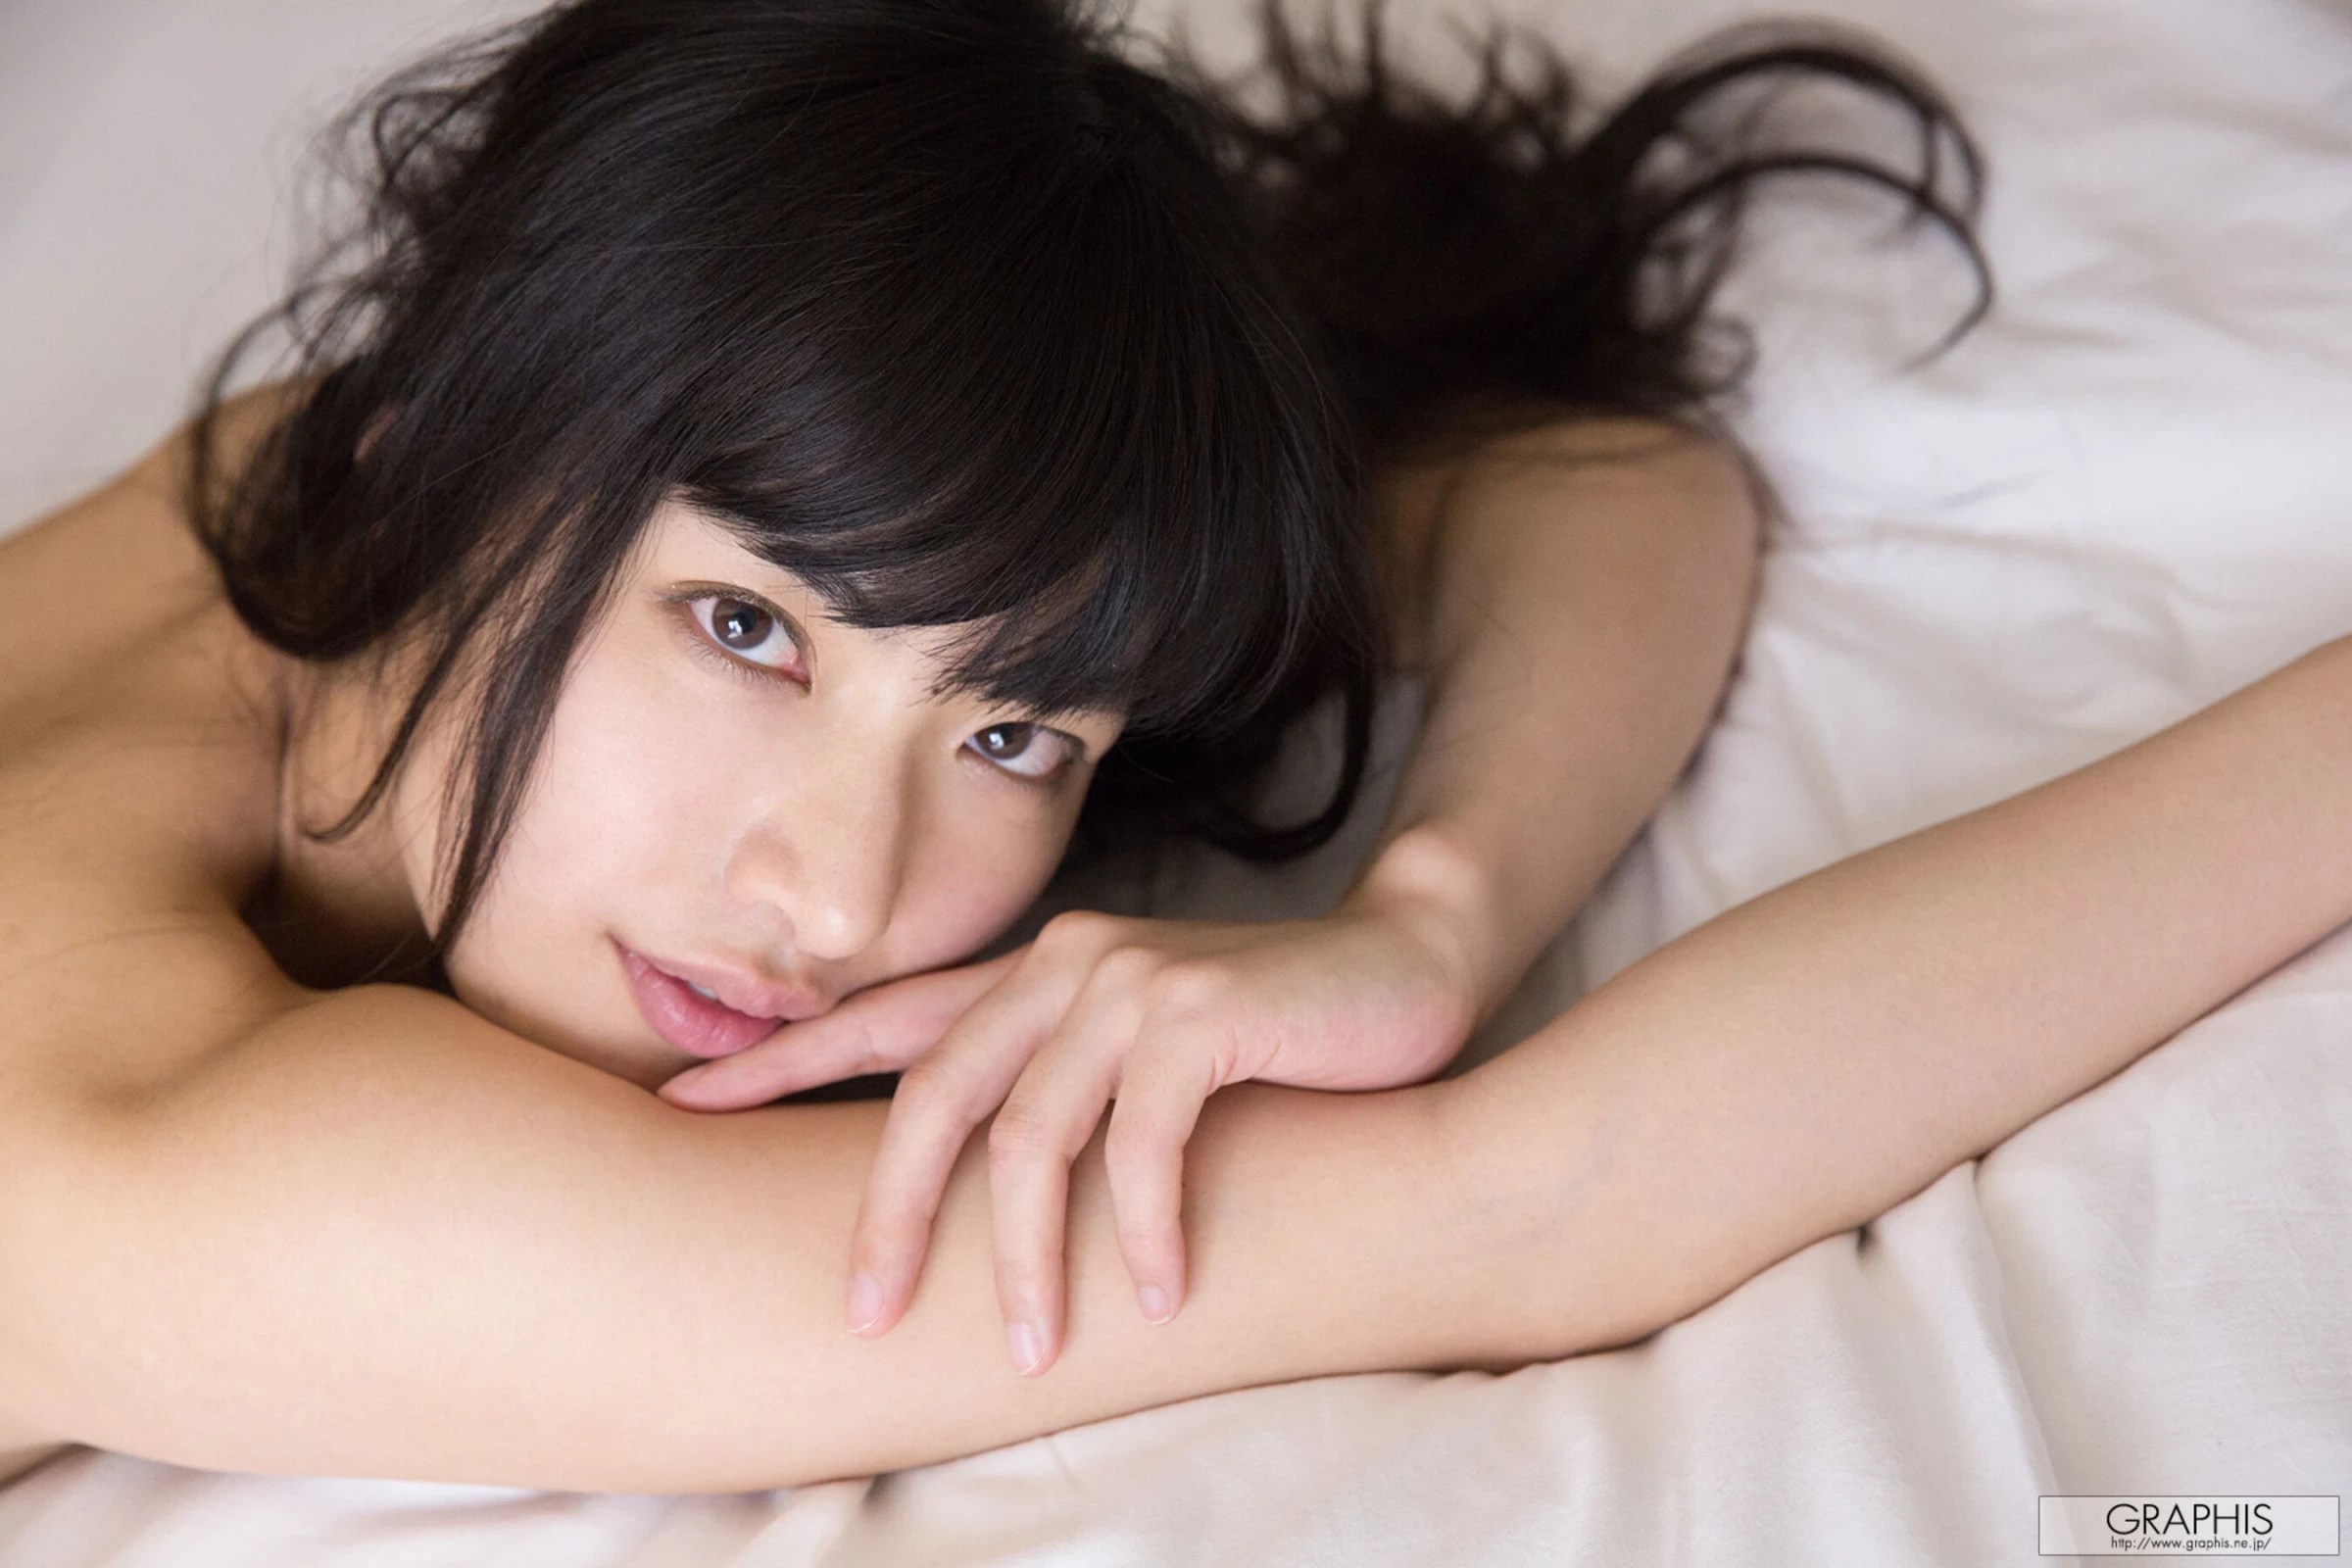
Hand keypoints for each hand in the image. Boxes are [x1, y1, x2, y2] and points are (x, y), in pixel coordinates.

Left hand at [656, 902, 1478, 1375]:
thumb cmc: (1265, 1031)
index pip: (880, 1022)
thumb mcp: (1136, 1052)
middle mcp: (1061, 963)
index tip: (678, 1108)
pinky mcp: (1200, 1012)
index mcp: (1030, 973)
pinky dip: (1140, 1229)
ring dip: (1026, 1256)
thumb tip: (966, 1190)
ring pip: (1032, 1135)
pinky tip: (1156, 1294)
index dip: (775, 1064)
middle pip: (931, 1097)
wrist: (1401, 965)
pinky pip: (1141, 1141)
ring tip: (1031, 1347)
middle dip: (889, 1216)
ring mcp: (1128, 980)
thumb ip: (1054, 1086)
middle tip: (863, 1317)